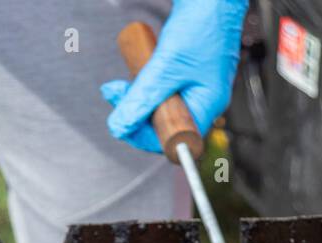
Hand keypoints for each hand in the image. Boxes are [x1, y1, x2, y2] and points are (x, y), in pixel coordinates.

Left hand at [100, 0, 248, 152]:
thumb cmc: (202, 24)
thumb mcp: (166, 66)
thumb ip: (142, 98)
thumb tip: (120, 127)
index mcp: (207, 105)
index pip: (172, 139)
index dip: (144, 136)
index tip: (122, 123)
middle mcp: (202, 99)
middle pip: (162, 124)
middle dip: (135, 113)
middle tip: (115, 93)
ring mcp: (194, 86)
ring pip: (157, 107)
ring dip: (135, 98)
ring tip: (117, 85)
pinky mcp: (185, 73)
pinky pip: (160, 90)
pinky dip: (143, 85)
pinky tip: (133, 74)